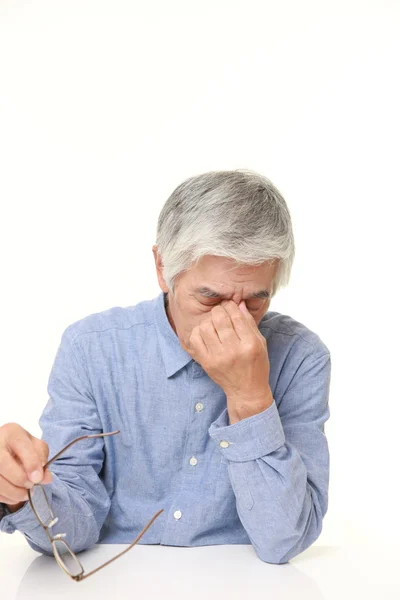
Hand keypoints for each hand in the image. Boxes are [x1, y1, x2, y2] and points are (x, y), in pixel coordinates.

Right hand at [0, 423, 52, 511]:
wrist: (5, 448)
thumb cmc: (22, 447)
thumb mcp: (35, 446)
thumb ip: (42, 459)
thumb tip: (46, 478)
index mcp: (12, 433)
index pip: (20, 445)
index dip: (30, 463)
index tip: (38, 478)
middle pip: (2, 463)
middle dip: (20, 479)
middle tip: (31, 485)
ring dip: (13, 492)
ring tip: (24, 493)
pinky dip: (6, 497)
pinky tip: (14, 495)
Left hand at [186, 299, 272, 422]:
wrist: (246, 391)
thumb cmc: (256, 365)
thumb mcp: (260, 343)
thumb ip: (250, 323)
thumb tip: (239, 303)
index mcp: (250, 344)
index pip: (236, 316)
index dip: (231, 305)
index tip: (229, 304)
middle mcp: (233, 350)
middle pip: (220, 318)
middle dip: (219, 310)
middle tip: (220, 312)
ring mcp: (218, 357)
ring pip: (205, 327)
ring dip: (209, 321)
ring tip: (214, 324)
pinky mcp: (206, 362)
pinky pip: (195, 339)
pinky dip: (198, 332)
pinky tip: (206, 334)